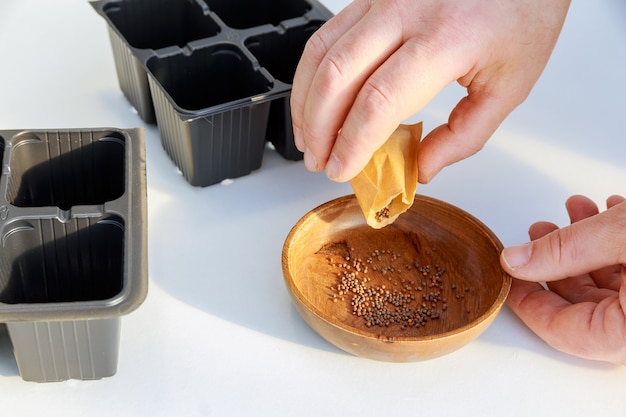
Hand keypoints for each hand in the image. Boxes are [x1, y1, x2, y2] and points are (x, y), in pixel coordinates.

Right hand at [291, 0, 570, 181]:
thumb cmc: (521, 13)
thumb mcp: (510, 85)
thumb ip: (465, 136)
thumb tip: (422, 168)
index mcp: (445, 38)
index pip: (379, 100)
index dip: (352, 143)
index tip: (341, 169)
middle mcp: (406, 11)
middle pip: (337, 77)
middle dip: (318, 129)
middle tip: (319, 161)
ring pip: (322, 53)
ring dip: (305, 102)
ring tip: (309, 138)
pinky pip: (326, 34)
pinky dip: (310, 73)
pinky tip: (313, 100)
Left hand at [502, 195, 625, 364]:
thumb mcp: (622, 236)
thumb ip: (567, 249)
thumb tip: (517, 259)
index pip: (562, 331)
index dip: (526, 301)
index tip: (507, 275)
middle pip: (585, 306)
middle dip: (557, 260)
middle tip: (538, 233)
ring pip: (611, 285)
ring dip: (587, 245)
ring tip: (575, 211)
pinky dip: (615, 245)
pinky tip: (608, 212)